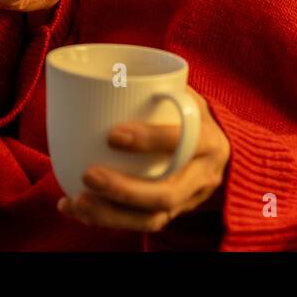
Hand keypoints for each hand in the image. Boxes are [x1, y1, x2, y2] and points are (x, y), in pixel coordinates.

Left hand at [57, 86, 229, 232]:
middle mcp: (203, 175)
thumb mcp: (185, 95)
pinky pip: (140, 225)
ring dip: (110, 215)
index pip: (182, 142)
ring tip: (77, 201)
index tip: (112, 135)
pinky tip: (75, 209)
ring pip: (153, 219)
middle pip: (166, 193)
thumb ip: (158, 87)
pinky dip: (105, 219)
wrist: (222, 150)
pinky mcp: (173, 215)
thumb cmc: (191, 115)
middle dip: (123, 189)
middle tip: (88, 175)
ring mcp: (189, 200)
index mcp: (207, 139)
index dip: (149, 140)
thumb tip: (111, 71)